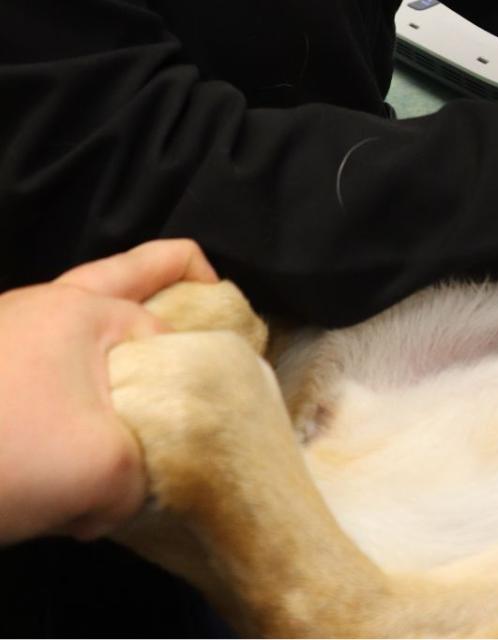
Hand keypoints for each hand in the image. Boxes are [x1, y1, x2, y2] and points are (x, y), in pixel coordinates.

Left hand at [0, 239, 215, 545]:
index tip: (205, 411)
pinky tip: (72, 427)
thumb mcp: (99, 473)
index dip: (190, 371)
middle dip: (172, 272)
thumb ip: (140, 476)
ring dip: (115, 335)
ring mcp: (6, 334)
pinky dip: (72, 381)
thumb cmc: (3, 452)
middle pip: (125, 274)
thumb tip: (127, 491)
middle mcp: (46, 308)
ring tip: (146, 352)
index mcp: (84, 312)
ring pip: (78, 318)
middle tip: (212, 280)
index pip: (165, 331)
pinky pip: (44, 364)